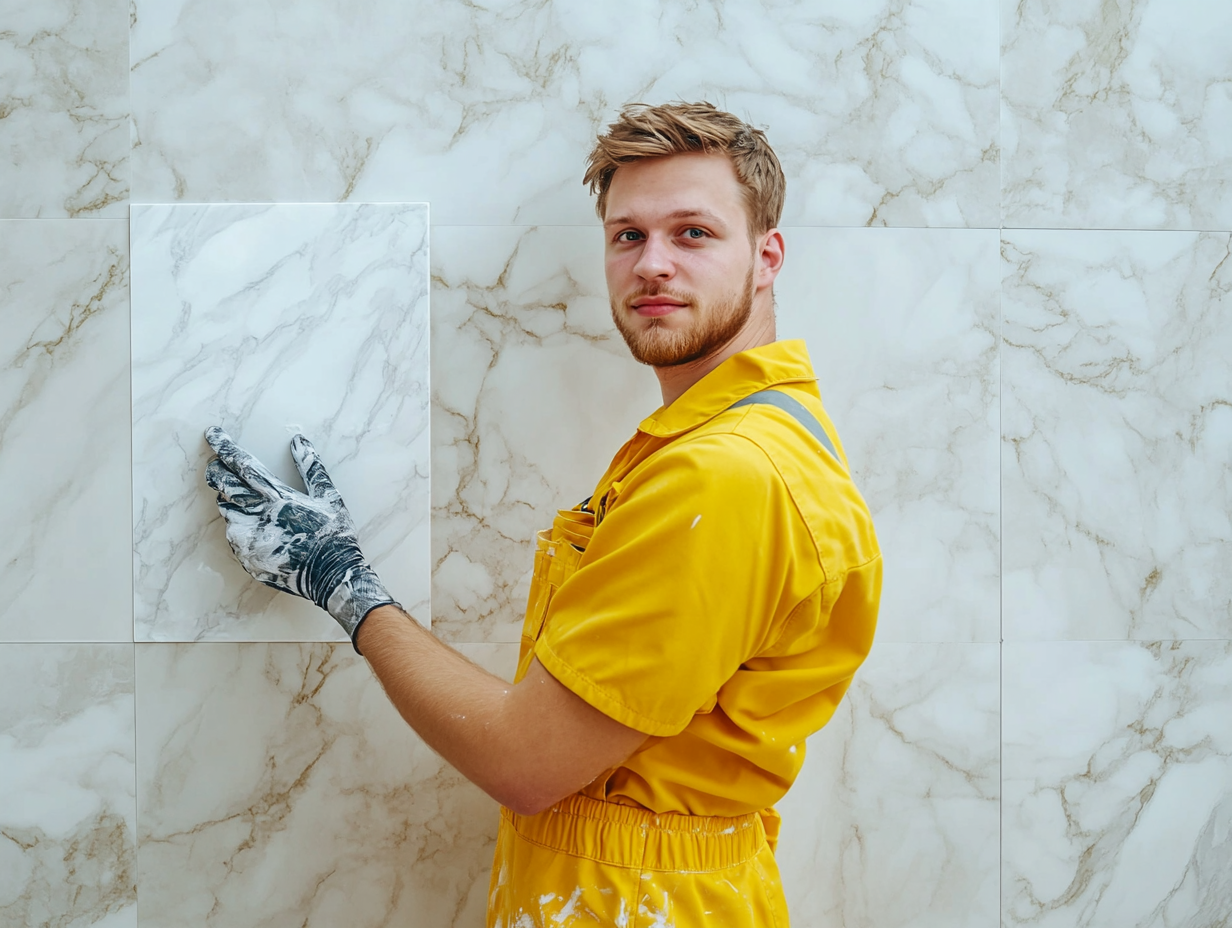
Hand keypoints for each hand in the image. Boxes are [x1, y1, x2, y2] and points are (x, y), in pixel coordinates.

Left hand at [203, 426, 396, 648]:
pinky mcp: (246, 556)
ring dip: (230, 500)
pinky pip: (233, 535)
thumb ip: (311, 466)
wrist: (331, 575)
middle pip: (224, 485)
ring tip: (246, 501)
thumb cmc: (333, 535)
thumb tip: (299, 441)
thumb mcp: (329, 496)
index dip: (225, 447)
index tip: (212, 433)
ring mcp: (249, 538)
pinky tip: (257, 528)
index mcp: (278, 497)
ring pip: (226, 510)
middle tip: (215, 465)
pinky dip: (239, 526)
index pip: (243, 465)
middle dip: (216, 471)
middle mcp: (258, 516)